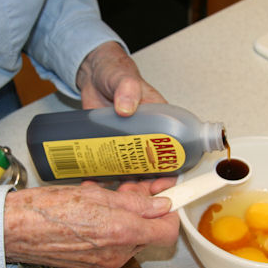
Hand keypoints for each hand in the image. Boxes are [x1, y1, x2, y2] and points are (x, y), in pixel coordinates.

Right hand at [3, 182, 178, 267]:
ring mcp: (104, 263)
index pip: (167, 230)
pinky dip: (112, 226)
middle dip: (145, 207)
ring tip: (109, 194)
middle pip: (148, 231)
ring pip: (130, 236)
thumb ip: (134, 203)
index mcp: (121, 233)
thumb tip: (159, 205)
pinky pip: (113, 245)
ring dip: (127, 214)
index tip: (167, 196)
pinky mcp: (92, 266)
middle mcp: (116, 254)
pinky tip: (97, 209)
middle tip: (135, 187)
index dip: (170, 211)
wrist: (15, 229)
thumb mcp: (97, 195)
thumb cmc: (46, 210)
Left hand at [76, 40, 177, 190]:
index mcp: (161, 121)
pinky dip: (105, 179)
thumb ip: (127, 88)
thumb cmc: (115, 73)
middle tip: (132, 193)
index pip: (175, 152)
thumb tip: (127, 107)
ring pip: (133, 173)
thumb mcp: (123, 78)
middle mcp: (148, 137)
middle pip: (154, 170)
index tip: (161, 185)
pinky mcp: (110, 147)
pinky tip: (96, 186)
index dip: (172, 173)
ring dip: (127, 187)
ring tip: (115, 194)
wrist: (91, 76)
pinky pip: (112, 168)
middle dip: (146, 187)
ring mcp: (128, 144)